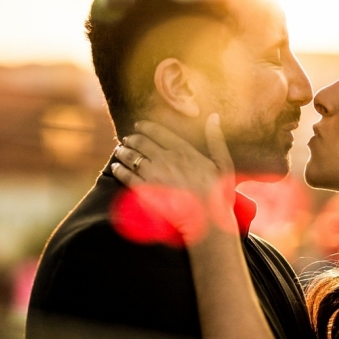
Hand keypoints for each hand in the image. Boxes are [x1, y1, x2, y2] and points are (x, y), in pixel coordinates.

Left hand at [112, 116, 234, 222]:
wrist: (207, 221)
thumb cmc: (218, 195)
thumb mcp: (223, 164)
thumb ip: (216, 139)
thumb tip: (214, 117)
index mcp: (184, 150)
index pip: (158, 132)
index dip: (144, 127)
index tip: (137, 126)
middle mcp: (166, 159)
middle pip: (141, 143)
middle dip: (131, 139)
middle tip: (127, 139)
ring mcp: (154, 175)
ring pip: (131, 157)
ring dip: (123, 152)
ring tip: (120, 151)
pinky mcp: (145, 191)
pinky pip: (127, 176)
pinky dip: (118, 170)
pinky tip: (115, 168)